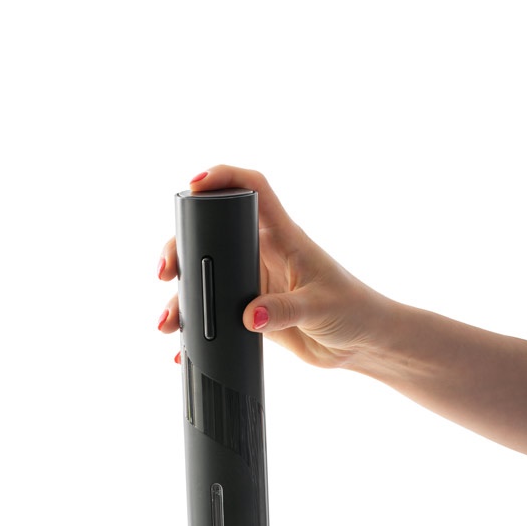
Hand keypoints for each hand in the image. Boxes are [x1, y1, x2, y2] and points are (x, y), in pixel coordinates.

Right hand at [156, 165, 391, 368]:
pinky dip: (197, 330)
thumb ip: (285, 311)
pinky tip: (181, 348)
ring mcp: (254, 282)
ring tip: (168, 321)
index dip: (223, 177)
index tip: (193, 185)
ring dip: (182, 297)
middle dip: (180, 247)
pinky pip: (215, 314)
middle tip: (165, 271)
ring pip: (206, 278)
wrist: (361, 344)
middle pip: (211, 235)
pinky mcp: (251, 312)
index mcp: (284, 236)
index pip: (253, 189)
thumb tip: (248, 316)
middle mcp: (263, 253)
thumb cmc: (353, 311)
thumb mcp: (319, 308)